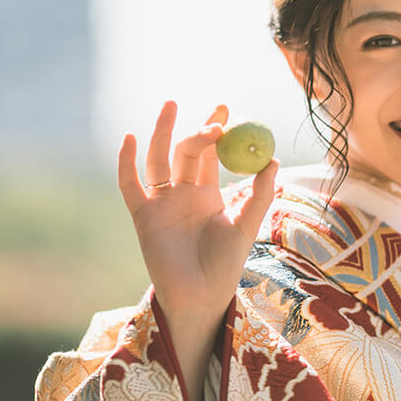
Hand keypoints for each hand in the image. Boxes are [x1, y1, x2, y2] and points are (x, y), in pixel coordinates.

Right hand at [117, 101, 277, 367]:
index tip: (227, 108)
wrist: (201, 295)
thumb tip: (274, 160)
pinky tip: (130, 138)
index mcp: (209, 193)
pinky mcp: (142, 216)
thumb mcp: (246, 227)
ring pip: (158, 160)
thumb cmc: (225, 264)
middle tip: (213, 111)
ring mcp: (161, 203)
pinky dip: (126, 162)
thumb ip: (260, 195)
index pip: (212, 154)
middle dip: (197, 129)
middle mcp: (183, 193)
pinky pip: (130, 185)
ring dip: (162, 133)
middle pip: (186, 152)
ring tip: (170, 105)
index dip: (217, 131)